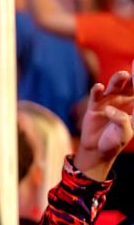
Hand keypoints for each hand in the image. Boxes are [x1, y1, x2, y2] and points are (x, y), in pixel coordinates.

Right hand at [73, 64, 133, 179]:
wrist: (97, 149)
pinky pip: (96, 95)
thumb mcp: (124, 134)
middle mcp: (124, 99)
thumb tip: (109, 108)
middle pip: (131, 83)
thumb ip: (121, 121)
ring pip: (115, 85)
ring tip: (122, 75)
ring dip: (118, 79)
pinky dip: (97, 90)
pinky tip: (98, 87)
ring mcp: (109, 100)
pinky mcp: (95, 105)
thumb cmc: (115, 141)